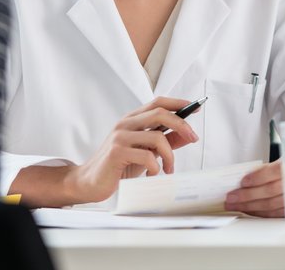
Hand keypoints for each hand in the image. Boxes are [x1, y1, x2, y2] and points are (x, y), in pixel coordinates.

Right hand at [66, 96, 199, 203]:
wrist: (89, 182)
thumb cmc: (119, 166)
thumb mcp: (146, 152)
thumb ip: (165, 142)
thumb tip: (187, 134)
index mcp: (132, 120)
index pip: (158, 102)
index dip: (178, 103)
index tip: (195, 107)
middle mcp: (126, 123)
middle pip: (160, 112)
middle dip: (182, 124)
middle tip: (193, 138)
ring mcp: (120, 136)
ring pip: (158, 137)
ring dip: (170, 156)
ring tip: (169, 169)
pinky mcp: (117, 152)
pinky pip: (147, 156)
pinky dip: (156, 168)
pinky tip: (152, 175)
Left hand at [224, 160, 284, 216]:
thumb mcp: (277, 163)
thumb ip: (263, 170)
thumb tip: (242, 178)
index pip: (274, 172)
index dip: (258, 177)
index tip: (243, 182)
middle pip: (270, 191)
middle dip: (248, 195)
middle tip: (231, 197)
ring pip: (271, 205)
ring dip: (250, 207)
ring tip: (235, 205)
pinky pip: (274, 215)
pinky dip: (259, 213)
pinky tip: (248, 211)